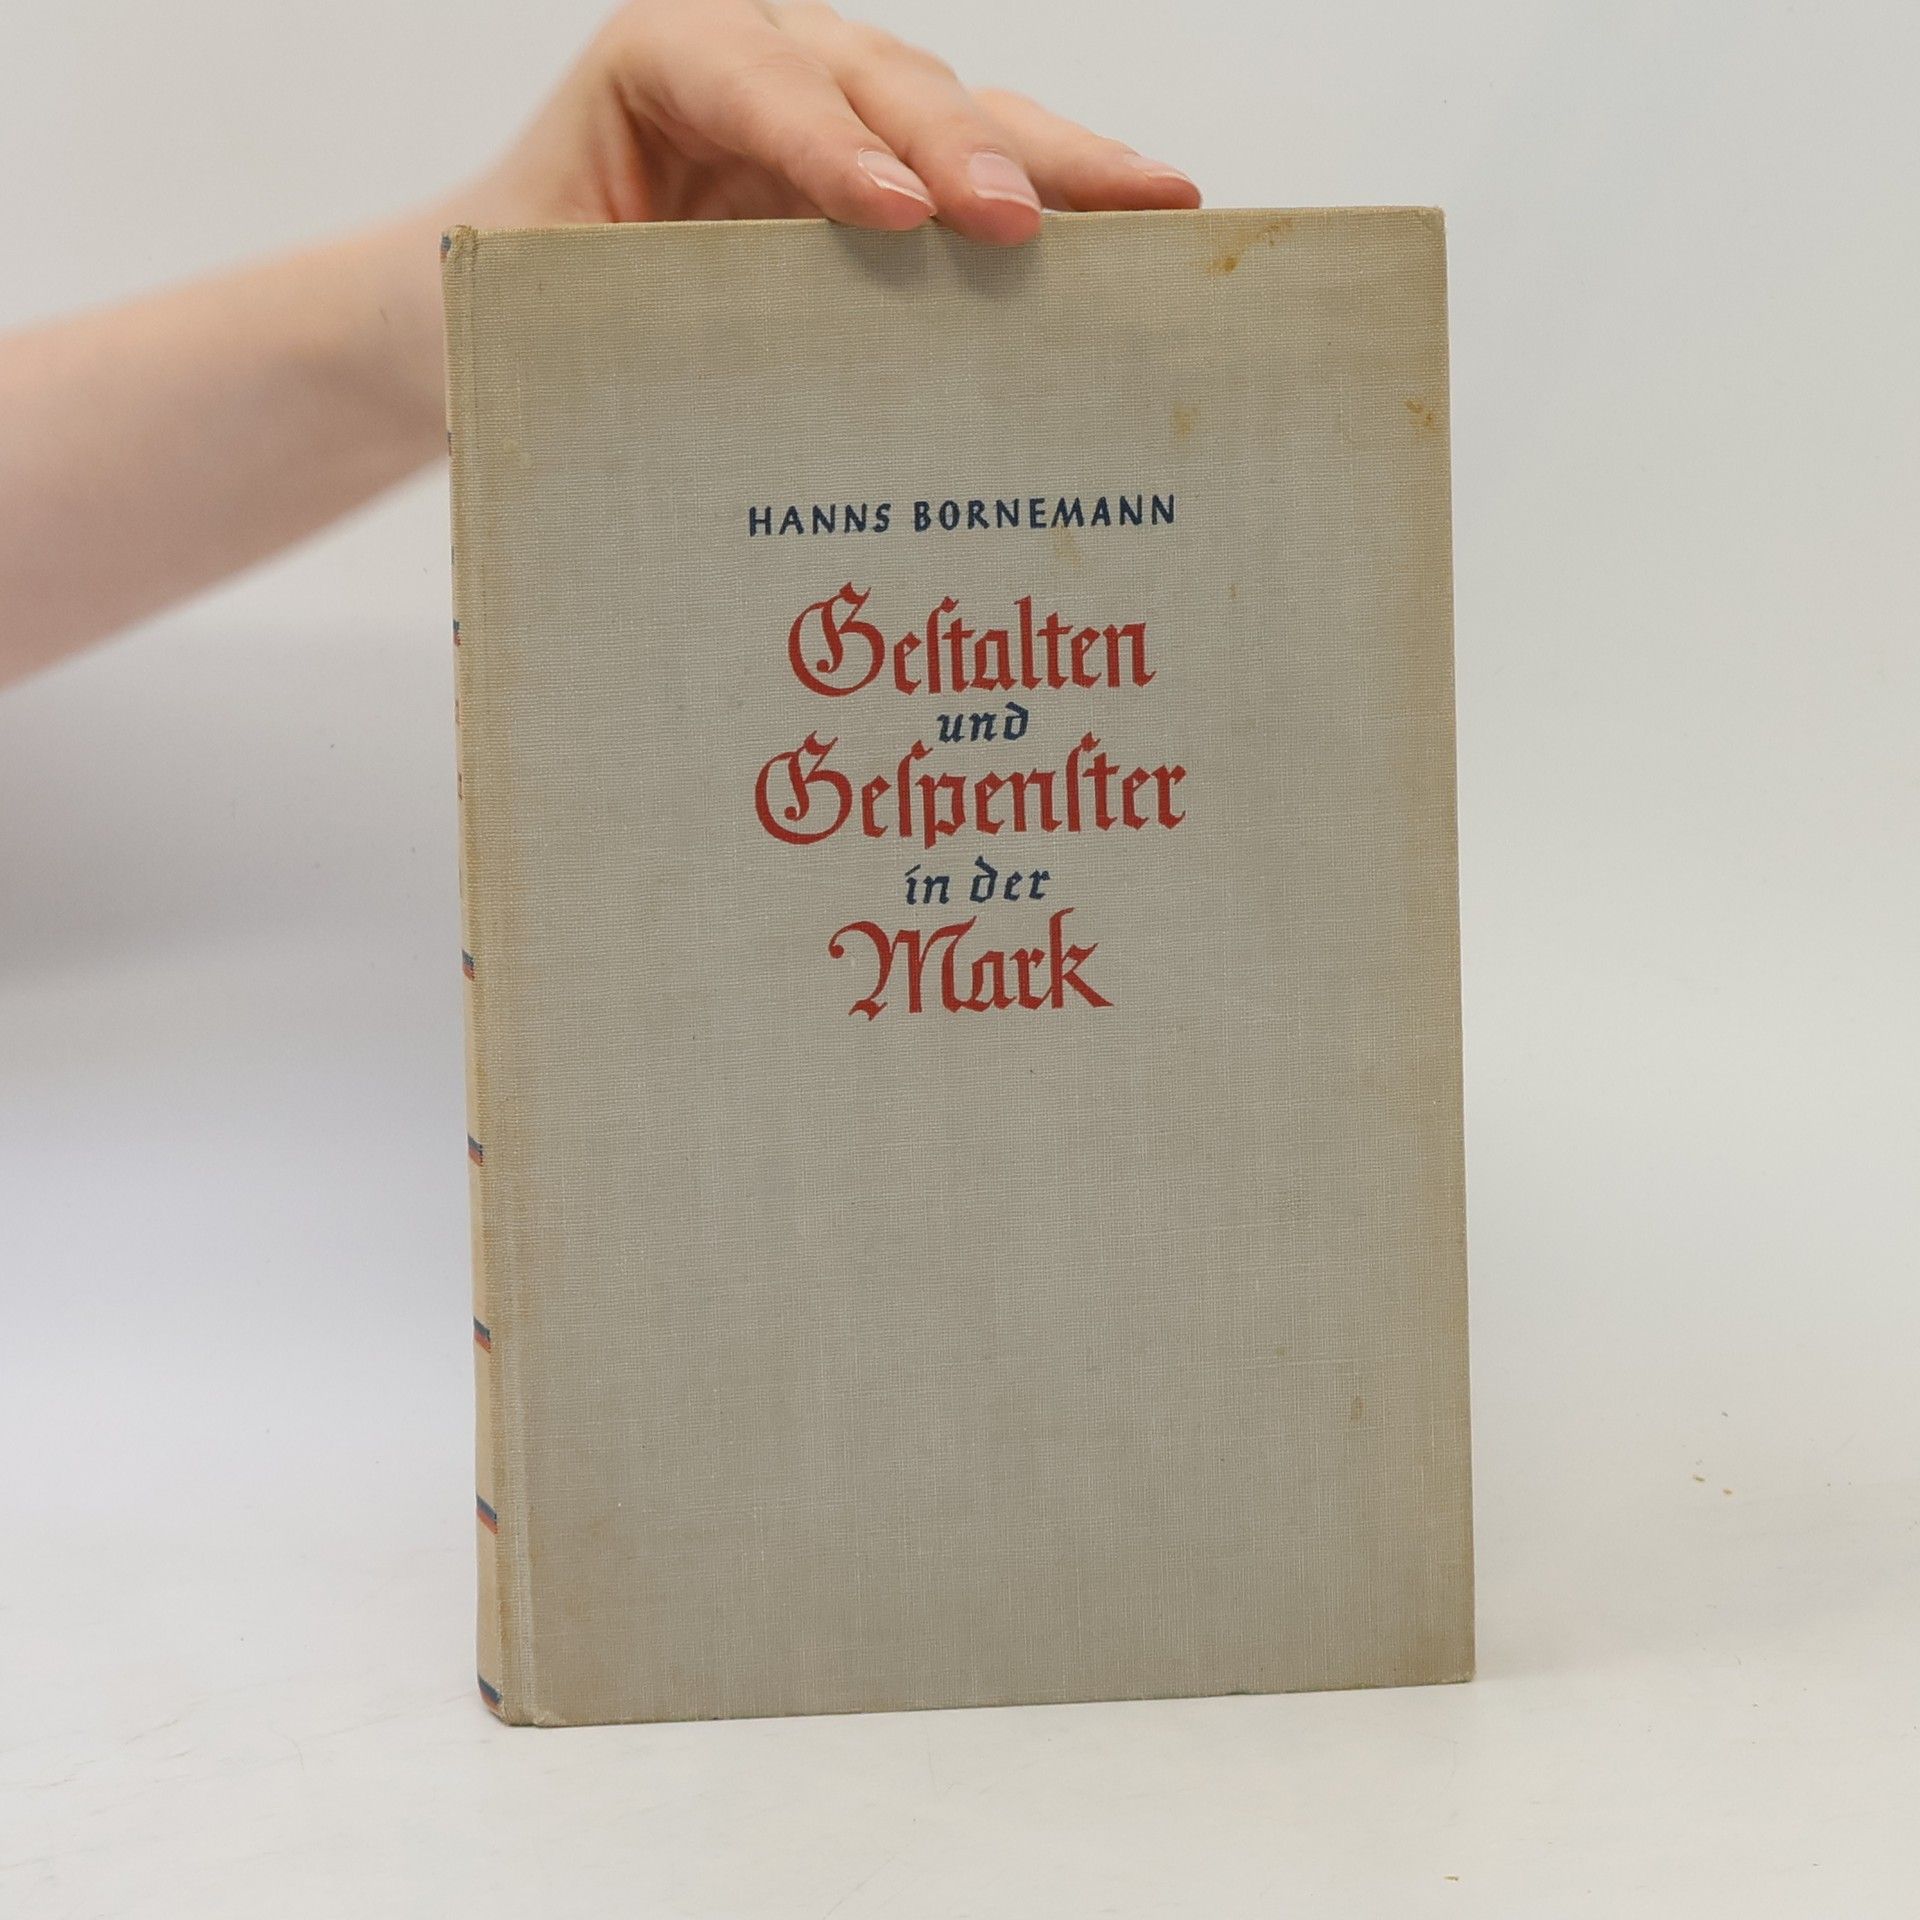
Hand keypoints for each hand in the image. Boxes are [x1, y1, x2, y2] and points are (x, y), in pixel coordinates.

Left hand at [460, 0, 1198, 245]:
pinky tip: (1143, 219)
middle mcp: (764, 64)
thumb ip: (606, 310)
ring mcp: (841, 114)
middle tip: (1011, 227)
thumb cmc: (525, 301)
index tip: (888, 213)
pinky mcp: (890, 176)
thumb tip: (690, 399)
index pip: (744, 76)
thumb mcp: (538, 299)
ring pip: (954, 114)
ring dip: (1054, 162)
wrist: (524, 300)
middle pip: (877, 79)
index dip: (818, 139)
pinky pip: (980, 175)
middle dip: (955, 147)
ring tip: (1158, 203)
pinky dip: (1059, 197)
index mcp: (658, 64)